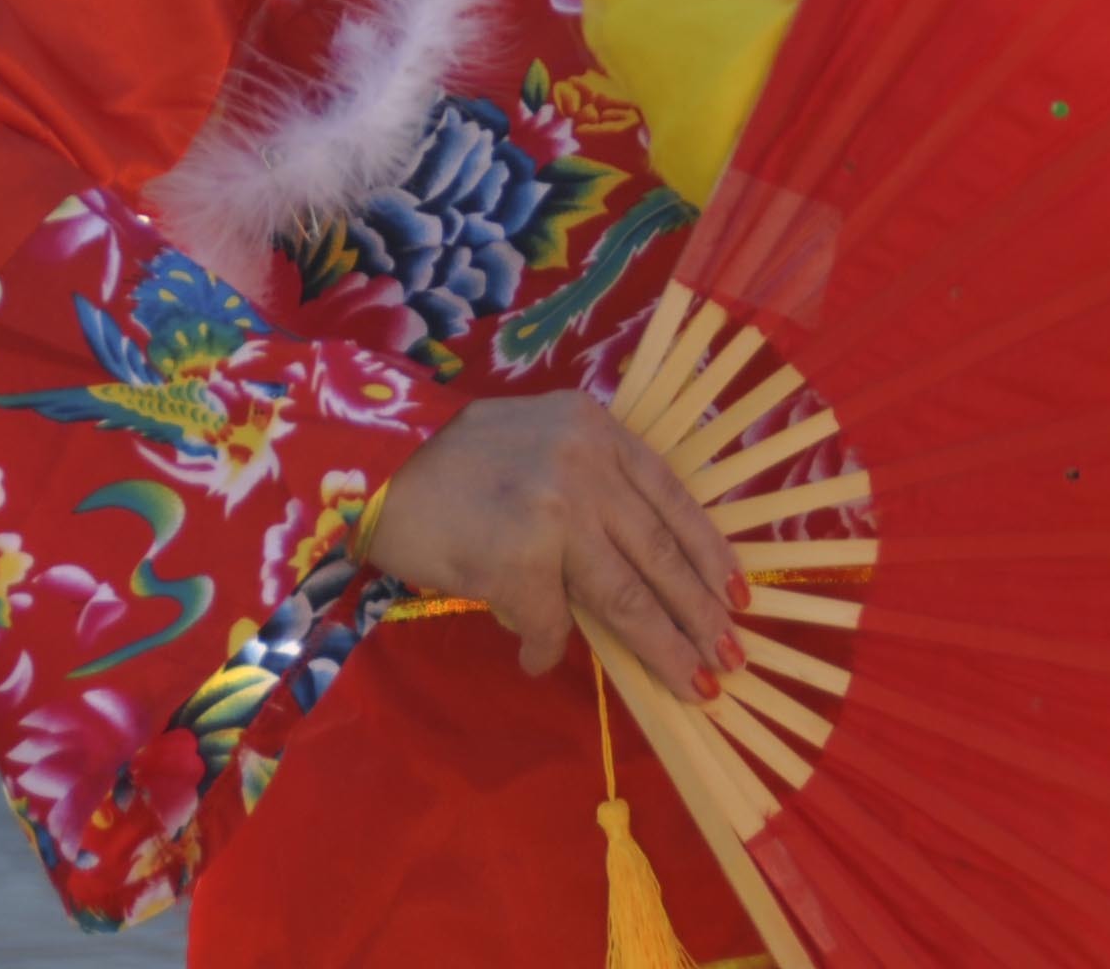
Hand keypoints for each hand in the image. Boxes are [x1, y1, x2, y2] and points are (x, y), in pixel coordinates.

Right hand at [360, 391, 743, 697]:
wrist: (370, 472)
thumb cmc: (447, 465)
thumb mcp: (533, 441)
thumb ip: (588, 484)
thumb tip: (638, 567)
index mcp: (592, 427)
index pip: (671, 496)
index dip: (709, 551)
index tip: (739, 595)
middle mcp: (584, 461)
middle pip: (660, 552)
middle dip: (700, 613)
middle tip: (731, 656)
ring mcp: (556, 510)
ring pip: (627, 597)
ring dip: (664, 648)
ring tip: (694, 683)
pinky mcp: (522, 560)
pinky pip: (549, 623)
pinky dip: (542, 645)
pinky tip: (536, 658)